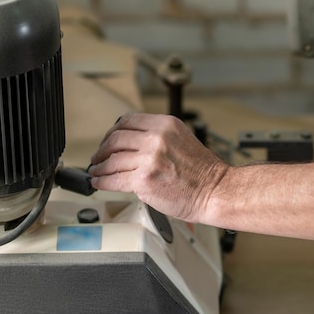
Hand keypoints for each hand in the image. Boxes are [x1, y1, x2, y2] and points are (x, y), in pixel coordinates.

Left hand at [89, 113, 227, 221]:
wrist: (216, 192)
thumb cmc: (204, 174)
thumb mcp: (183, 141)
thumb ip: (159, 139)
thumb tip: (133, 145)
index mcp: (166, 125)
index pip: (128, 121)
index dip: (113, 131)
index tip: (109, 141)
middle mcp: (157, 138)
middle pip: (116, 138)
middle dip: (103, 150)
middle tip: (98, 157)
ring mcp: (149, 158)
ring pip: (112, 160)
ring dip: (100, 167)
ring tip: (97, 172)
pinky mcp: (143, 179)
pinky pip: (113, 179)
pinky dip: (102, 181)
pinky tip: (100, 183)